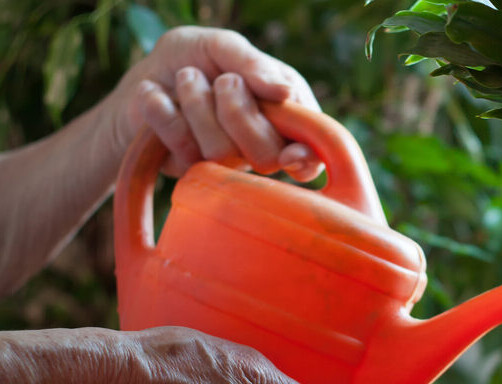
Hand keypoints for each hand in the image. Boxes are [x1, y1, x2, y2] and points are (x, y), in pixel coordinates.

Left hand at [108, 26, 321, 180]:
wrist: (141, 75)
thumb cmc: (193, 58)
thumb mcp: (222, 46)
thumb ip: (253, 64)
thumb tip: (285, 93)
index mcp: (286, 116)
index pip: (311, 152)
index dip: (306, 158)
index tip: (290, 155)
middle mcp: (262, 146)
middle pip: (266, 155)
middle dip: (238, 111)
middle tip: (223, 80)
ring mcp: (226, 164)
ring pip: (222, 152)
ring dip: (198, 104)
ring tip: (186, 79)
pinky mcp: (189, 170)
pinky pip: (180, 148)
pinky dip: (163, 110)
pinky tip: (157, 95)